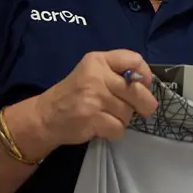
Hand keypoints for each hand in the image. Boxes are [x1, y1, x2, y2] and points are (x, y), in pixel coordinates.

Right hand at [30, 50, 157, 147]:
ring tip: (106, 116)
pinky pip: (119, 128)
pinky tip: (101, 127)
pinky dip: (114, 132)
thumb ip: (118, 73)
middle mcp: (96, 76)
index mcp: (98, 60)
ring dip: (122, 119)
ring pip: (129, 112)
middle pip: (137, 91)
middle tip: (132, 109)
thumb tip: (147, 85)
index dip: (145, 76)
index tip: (142, 86)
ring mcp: (94, 97)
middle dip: (141, 104)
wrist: (46, 116)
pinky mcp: (92, 119)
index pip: (135, 60)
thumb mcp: (93, 73)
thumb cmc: (75, 94)